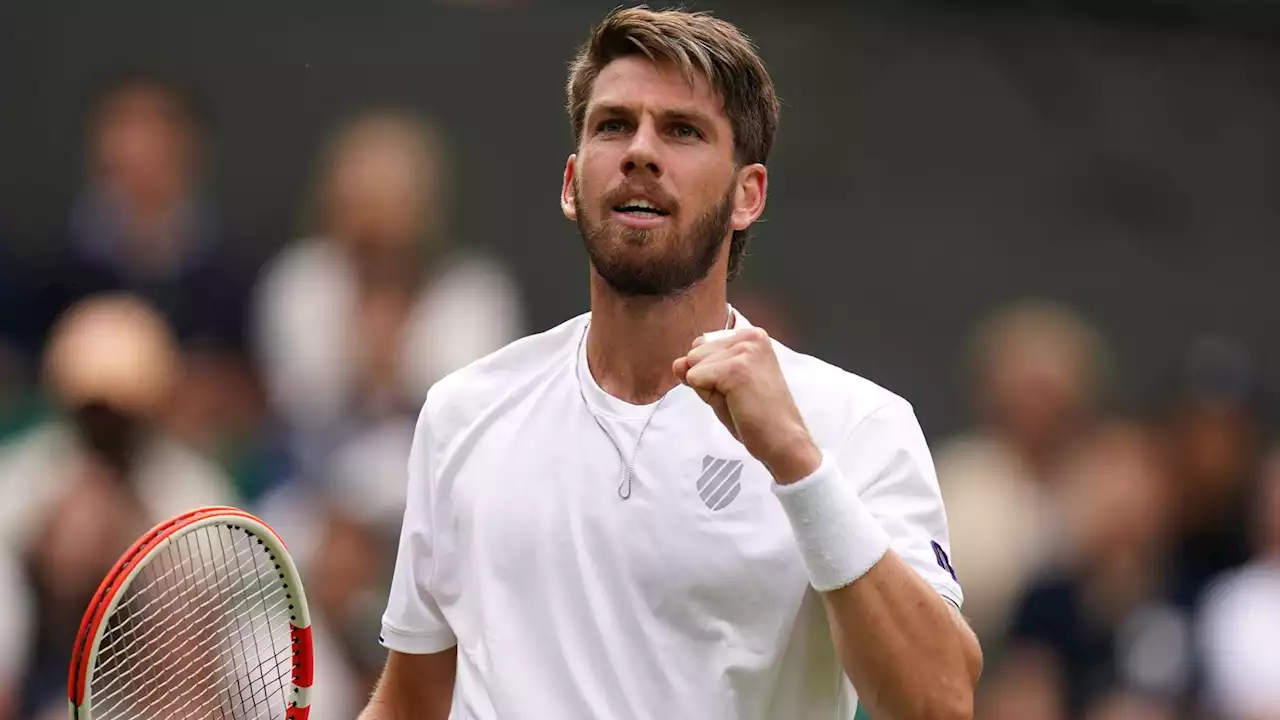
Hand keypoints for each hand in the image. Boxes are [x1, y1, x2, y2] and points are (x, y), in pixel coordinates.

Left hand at [673, 327, 821, 483]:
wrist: (782, 441)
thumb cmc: (756, 416)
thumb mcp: (721, 386)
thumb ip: (698, 370)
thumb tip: (677, 362)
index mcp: (751, 336)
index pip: (702, 346)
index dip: (710, 373)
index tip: (738, 388)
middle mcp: (750, 336)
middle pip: (694, 353)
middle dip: (707, 380)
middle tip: (738, 397)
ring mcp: (744, 350)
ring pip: (692, 365)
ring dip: (709, 389)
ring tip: (738, 400)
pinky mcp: (736, 368)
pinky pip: (694, 378)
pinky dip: (708, 397)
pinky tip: (736, 403)